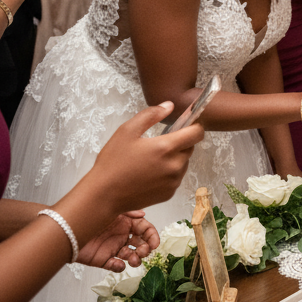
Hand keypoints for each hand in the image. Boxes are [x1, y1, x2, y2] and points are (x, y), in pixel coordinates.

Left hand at [76, 211, 159, 271]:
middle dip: (145, 249)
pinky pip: (115, 265)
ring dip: (136, 259)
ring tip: (133, 260)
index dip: (152, 236)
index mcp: (126, 223)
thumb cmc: (88, 216)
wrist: (67, 228)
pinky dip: (119, 267)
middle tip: (144, 252)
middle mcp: (121, 236)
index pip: (145, 230)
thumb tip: (143, 214)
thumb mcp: (112, 209)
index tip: (155, 244)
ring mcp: (113, 248)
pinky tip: (118, 263)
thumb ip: (129, 211)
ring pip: (130, 256)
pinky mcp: (103, 259)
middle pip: (141, 244)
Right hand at [87, 102, 203, 213]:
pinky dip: (169, 173)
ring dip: (175, 158)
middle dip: (181, 142)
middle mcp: (175, 166)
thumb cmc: (113, 162)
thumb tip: (169, 106)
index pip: (197, 133)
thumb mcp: (127, 131)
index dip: (194, 126)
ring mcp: (173, 181)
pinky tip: (150, 173)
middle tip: (159, 143)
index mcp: (166, 148)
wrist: (104, 195)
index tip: (185, 124)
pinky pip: (176, 177)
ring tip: (151, 159)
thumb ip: (150, 115)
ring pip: (184, 163)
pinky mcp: (169, 193)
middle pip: (190, 147)